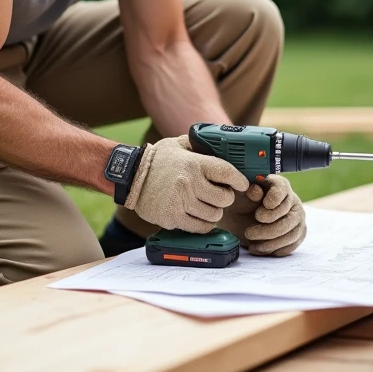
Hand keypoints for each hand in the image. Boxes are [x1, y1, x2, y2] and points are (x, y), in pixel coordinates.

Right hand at [124, 135, 248, 231]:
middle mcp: (189, 183)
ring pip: (214, 215)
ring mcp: (181, 202)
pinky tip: (199, 216)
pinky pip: (200, 227)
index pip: (227, 173)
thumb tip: (217, 144)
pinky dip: (203, 224)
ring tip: (207, 205)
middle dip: (226, 198)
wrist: (129, 176)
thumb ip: (198, 145)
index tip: (242, 184)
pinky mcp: (173, 218)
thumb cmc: (155, 160)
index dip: (239, 180)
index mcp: (194, 163)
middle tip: (220, 195)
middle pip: (224, 198)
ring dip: (214, 212)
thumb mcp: (177, 144)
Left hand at [220, 174, 306, 256]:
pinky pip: (291, 246)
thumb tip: (255, 190)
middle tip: (249, 233)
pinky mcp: (297, 234)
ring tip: (252, 245)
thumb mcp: (241, 194)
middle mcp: (292, 201)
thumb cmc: (242, 201)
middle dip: (268, 230)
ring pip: (291, 235)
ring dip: (271, 243)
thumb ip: (249, 192)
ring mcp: (297, 218)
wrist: (241, 216)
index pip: (281, 191)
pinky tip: (259, 249)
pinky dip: (275, 250)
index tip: (258, 214)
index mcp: (279, 185)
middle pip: (289, 218)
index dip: (272, 202)